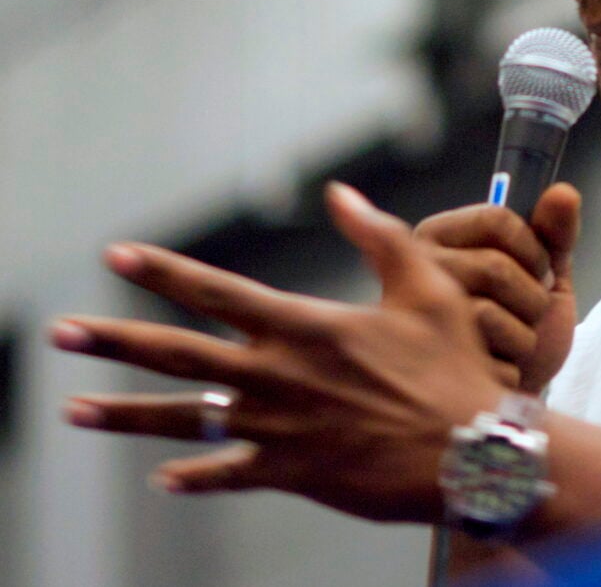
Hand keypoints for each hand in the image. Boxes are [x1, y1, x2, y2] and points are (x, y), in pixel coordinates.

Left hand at [49, 183, 503, 521]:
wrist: (470, 451)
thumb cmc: (452, 365)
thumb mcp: (426, 286)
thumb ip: (379, 234)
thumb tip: (341, 192)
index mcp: (305, 326)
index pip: (216, 292)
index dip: (163, 271)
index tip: (115, 256)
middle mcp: (278, 376)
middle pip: (179, 356)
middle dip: (113, 342)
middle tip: (59, 336)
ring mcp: (279, 430)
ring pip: (185, 421)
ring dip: (125, 415)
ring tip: (74, 410)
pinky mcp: (293, 474)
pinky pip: (229, 477)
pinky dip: (195, 477)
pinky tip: (163, 478)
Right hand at [413, 183, 580, 393]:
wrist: (513, 395)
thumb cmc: (524, 326)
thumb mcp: (547, 273)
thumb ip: (555, 233)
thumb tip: (564, 192)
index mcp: (441, 234)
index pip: (497, 218)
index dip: (533, 247)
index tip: (539, 269)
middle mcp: (418, 268)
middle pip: (495, 266)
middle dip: (531, 297)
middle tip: (528, 311)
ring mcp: (418, 317)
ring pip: (487, 312)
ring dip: (523, 333)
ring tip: (515, 339)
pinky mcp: (428, 362)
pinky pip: (483, 357)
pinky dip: (511, 364)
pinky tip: (501, 366)